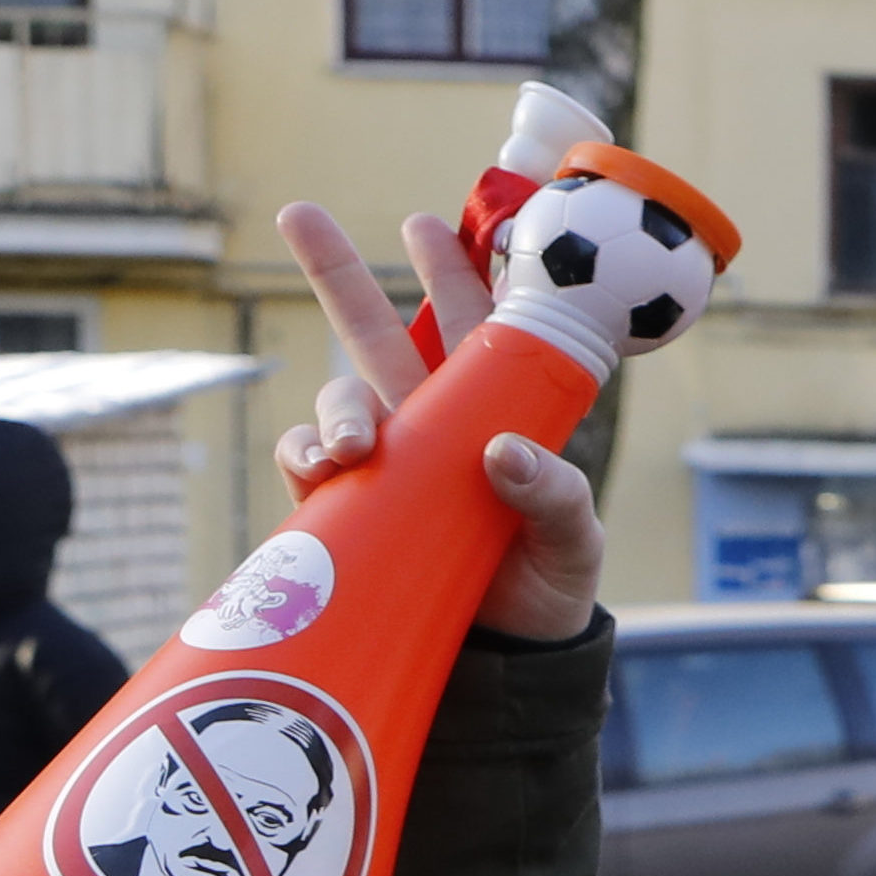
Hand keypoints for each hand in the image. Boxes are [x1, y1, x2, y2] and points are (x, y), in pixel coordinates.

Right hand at [279, 198, 602, 647]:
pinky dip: (305, 459)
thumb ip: (557, 499)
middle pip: (375, 334)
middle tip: (299, 214)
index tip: (421, 222)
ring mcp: (384, 463)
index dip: (450, 272)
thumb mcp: (576, 543)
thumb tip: (504, 455)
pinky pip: (306, 465)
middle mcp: (431, 424)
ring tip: (356, 444)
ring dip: (337, 407)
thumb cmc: (549, 587)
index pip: (472, 327)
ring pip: (339, 400)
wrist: (502, 661)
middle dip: (338, 273)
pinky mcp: (347, 507)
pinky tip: (324, 470)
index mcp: (492, 411)